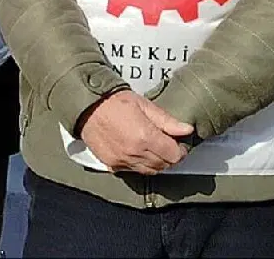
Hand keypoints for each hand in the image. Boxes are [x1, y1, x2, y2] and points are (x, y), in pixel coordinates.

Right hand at [76, 90, 193, 174]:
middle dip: (169, 156)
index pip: (174, 155)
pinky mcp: (112, 164)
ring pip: (150, 171)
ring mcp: (122, 161)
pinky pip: (133, 171)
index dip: (180, 150)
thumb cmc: (114, 102)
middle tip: (167, 145)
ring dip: (156, 162)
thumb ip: (166, 120)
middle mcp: (135, 153)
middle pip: (163, 165)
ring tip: (153, 148)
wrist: (87, 107)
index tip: (178, 144)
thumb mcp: (143, 105)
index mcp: (145, 137)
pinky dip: (139, 164)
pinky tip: (137, 152)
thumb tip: (186, 129)